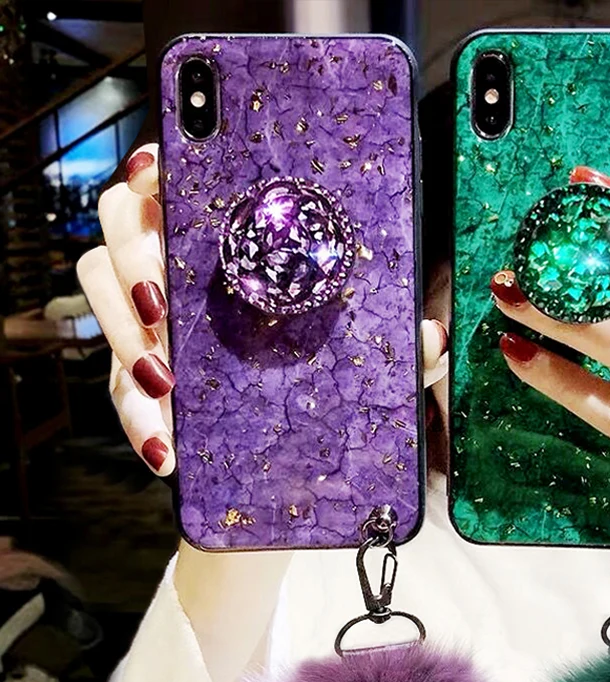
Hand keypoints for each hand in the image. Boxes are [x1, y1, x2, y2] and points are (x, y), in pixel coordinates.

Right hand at [77, 144, 447, 681]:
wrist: (282, 499)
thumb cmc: (324, 417)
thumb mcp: (366, 384)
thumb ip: (403, 362)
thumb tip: (432, 337)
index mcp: (237, 262)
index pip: (182, 189)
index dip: (161, 171)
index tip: (164, 174)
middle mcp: (185, 283)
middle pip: (120, 221)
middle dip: (132, 251)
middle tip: (165, 301)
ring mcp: (154, 335)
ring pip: (95, 284)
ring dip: (123, 330)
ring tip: (167, 381)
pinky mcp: (139, 394)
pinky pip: (110, 387)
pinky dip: (133, 416)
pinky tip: (166, 450)